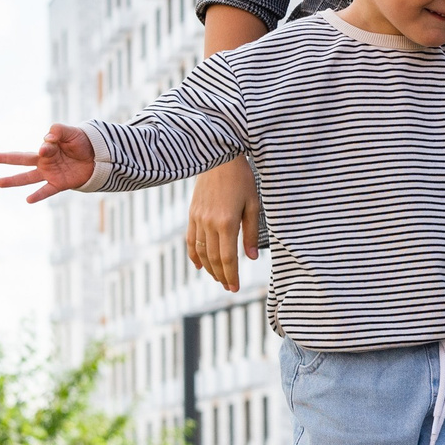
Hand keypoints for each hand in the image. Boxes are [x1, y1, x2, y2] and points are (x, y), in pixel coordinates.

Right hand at [0, 125, 94, 203]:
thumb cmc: (82, 143)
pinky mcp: (59, 184)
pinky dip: (38, 195)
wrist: (97, 157)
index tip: (51, 143)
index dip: (48, 144)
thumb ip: (58, 131)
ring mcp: (50, 173)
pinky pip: (47, 190)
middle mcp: (45, 161)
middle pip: (22, 159)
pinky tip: (28, 199)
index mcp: (47, 148)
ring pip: (28, 177)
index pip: (43, 146)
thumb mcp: (71, 133)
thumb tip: (46, 140)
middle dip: (6, 158)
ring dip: (14, 180)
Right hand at [188, 156, 261, 291]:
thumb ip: (251, 232)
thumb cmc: (241, 179)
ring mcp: (198, 219)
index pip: (228, 258)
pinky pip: (191, 239)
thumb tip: (251, 258)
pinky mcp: (192, 213)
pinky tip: (200, 265)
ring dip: (210, 268)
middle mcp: (209, 223)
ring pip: (202, 251)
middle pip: (214, 258)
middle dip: (222, 276)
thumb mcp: (253, 204)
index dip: (231, 275)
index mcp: (227, 222)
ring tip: (218, 278)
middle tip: (229, 287)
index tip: (235, 288)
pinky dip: (194, 254)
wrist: (218, 156)